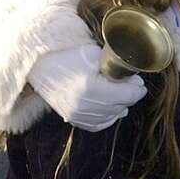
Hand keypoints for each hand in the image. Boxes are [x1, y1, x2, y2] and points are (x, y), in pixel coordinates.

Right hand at [27, 44, 146, 131]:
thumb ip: (114, 66)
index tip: (140, 83)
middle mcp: (83, 105)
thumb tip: (131, 76)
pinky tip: (112, 110)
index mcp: (91, 87)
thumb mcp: (92, 54)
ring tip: (123, 96)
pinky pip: (97, 125)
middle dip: (130, 96)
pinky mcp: (71, 118)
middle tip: (134, 86)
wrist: (39, 65)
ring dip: (120, 107)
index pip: (127, 95)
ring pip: (110, 117)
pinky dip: (107, 118)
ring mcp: (76, 114)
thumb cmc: (65, 55)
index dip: (137, 89)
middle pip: (120, 106)